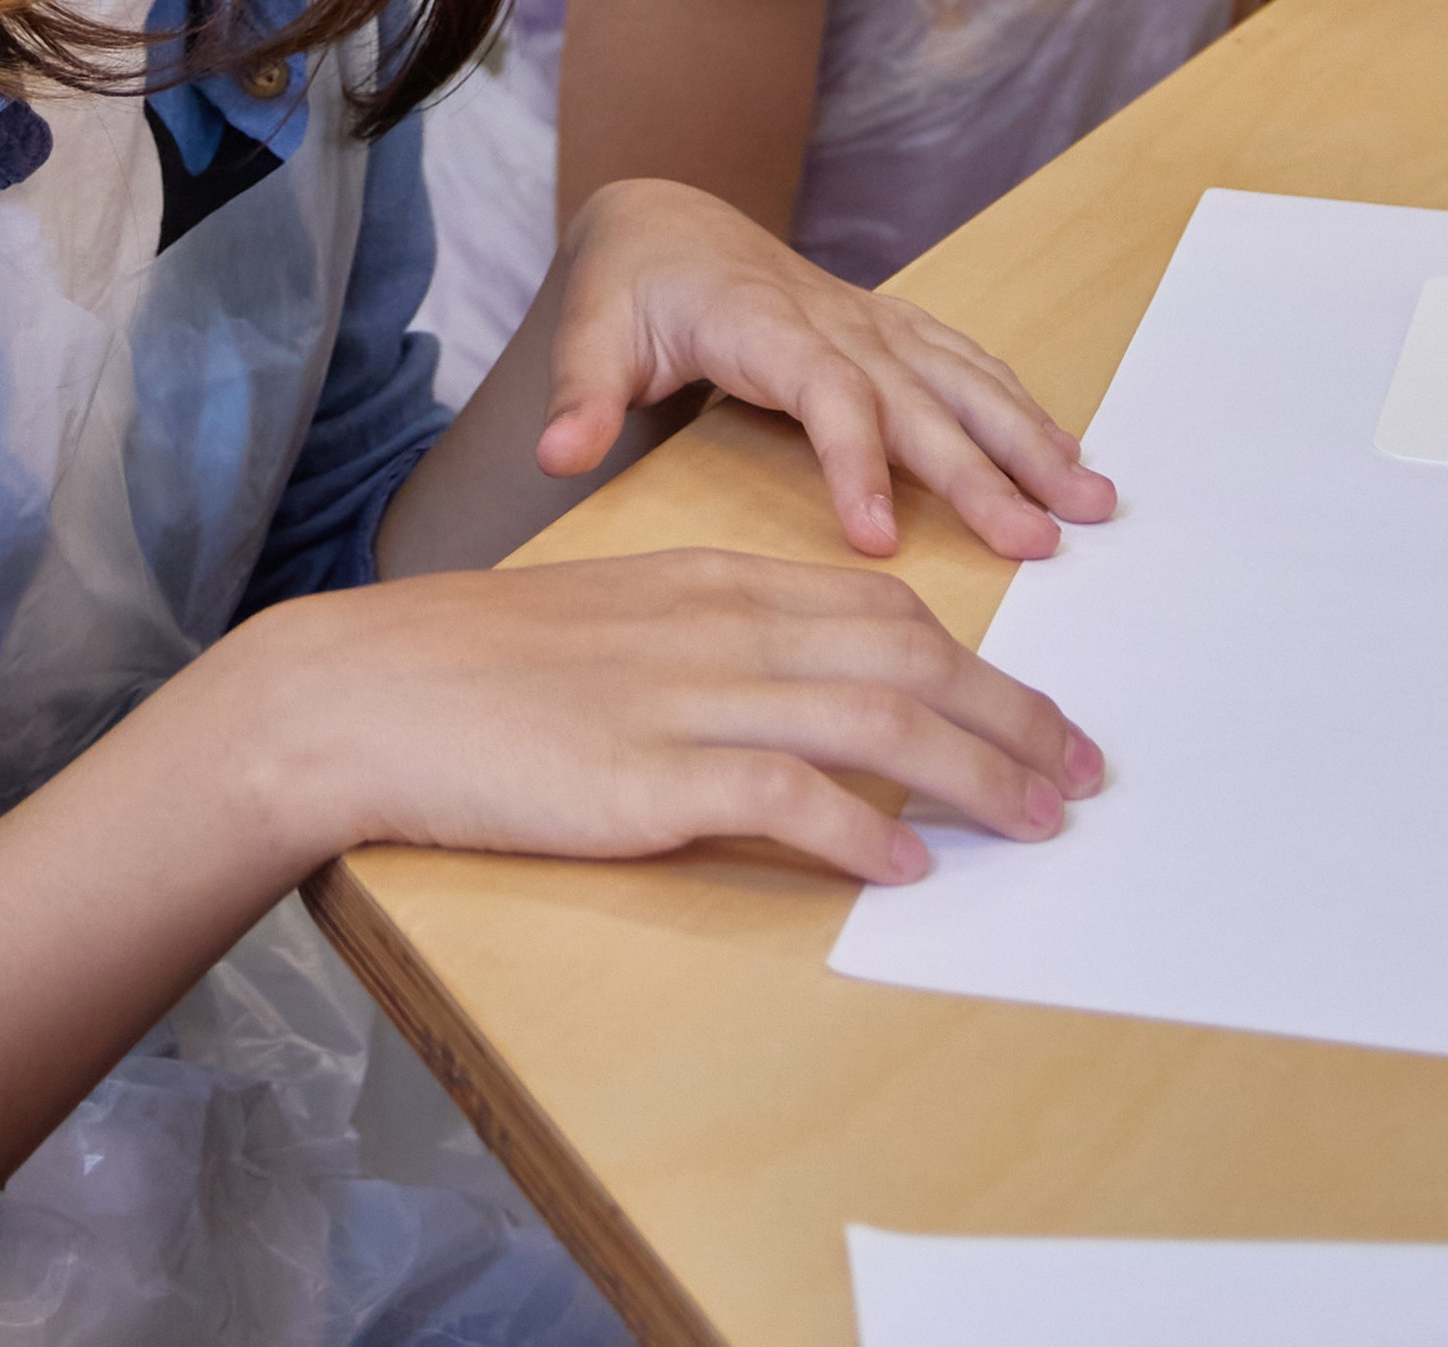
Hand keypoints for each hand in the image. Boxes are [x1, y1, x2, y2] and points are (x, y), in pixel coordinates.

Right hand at [271, 548, 1102, 888]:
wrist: (364, 689)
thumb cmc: (474, 668)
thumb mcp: (610, 626)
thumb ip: (702, 649)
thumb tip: (784, 703)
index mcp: (706, 582)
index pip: (878, 607)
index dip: (976, 662)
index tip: (1039, 713)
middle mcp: (713, 626)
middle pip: (904, 657)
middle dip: (1010, 715)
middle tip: (1084, 772)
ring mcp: (681, 699)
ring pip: (871, 718)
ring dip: (973, 771)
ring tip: (1039, 818)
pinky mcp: (643, 775)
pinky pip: (783, 795)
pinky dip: (860, 828)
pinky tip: (908, 866)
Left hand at [537, 178, 1116, 561]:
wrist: (666, 221)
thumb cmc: (632, 287)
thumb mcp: (591, 331)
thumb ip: (581, 393)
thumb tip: (557, 453)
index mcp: (765, 326)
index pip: (827, 394)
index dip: (857, 463)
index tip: (882, 540)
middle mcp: (835, 321)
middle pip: (920, 400)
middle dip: (983, 471)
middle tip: (1039, 541)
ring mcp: (872, 324)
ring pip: (964, 380)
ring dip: (1031, 440)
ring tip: (1092, 503)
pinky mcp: (890, 332)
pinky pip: (968, 366)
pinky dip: (1024, 409)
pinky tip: (1069, 457)